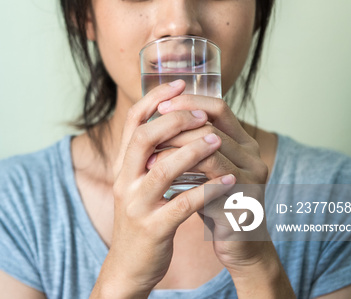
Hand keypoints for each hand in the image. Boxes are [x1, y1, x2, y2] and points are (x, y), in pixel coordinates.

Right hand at [93, 80, 234, 297]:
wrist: (128, 266)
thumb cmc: (141, 220)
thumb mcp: (136, 183)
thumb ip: (148, 156)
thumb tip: (169, 122)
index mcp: (122, 166)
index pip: (133, 122)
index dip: (154, 98)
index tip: (179, 83)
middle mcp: (124, 181)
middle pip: (143, 138)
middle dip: (174, 120)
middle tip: (201, 113)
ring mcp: (137, 205)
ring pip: (163, 169)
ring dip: (192, 151)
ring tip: (217, 141)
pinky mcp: (154, 228)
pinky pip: (182, 205)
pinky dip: (207, 190)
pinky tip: (228, 182)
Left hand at [155, 92, 271, 271]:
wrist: (238, 245)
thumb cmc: (214, 201)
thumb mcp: (203, 167)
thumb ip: (191, 143)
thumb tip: (156, 115)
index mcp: (244, 142)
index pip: (218, 107)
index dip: (188, 102)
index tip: (161, 105)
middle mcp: (252, 155)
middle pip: (210, 126)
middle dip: (175, 126)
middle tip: (147, 133)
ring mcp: (252, 178)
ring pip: (210, 150)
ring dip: (175, 150)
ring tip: (149, 157)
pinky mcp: (243, 202)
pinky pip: (211, 182)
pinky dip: (184, 177)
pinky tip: (162, 179)